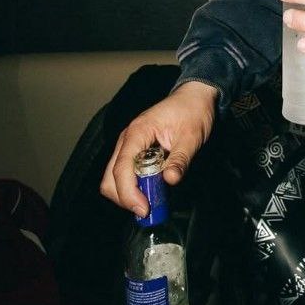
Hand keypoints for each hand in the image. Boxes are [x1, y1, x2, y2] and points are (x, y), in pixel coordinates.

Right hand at [99, 80, 217, 215]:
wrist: (195, 96)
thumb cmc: (193, 111)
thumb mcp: (192, 136)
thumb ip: (180, 159)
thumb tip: (170, 180)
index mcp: (137, 132)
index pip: (121, 168)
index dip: (129, 193)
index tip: (144, 209)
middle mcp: (127, 139)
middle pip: (110, 178)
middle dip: (125, 197)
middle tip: (148, 209)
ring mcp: (128, 145)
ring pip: (113, 178)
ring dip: (128, 194)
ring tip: (151, 201)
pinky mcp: (134, 150)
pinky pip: (124, 173)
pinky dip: (132, 186)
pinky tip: (150, 190)